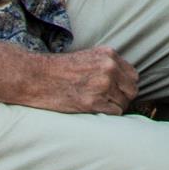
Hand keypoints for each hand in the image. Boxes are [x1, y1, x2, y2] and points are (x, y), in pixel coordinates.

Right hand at [21, 45, 137, 114]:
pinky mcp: (93, 102)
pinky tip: (94, 110)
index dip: (125, 86)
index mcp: (109, 55)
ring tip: (99, 106)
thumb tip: (123, 80)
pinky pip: (114, 113)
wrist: (35, 76)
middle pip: (132, 90)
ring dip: (114, 108)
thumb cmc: (58, 69)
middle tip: (110, 102)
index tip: (117, 92)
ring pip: (123, 103)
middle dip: (123, 98)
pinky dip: (106, 114)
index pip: (133, 75)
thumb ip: (107, 65)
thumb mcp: (87, 57)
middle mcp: (109, 68)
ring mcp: (102, 85)